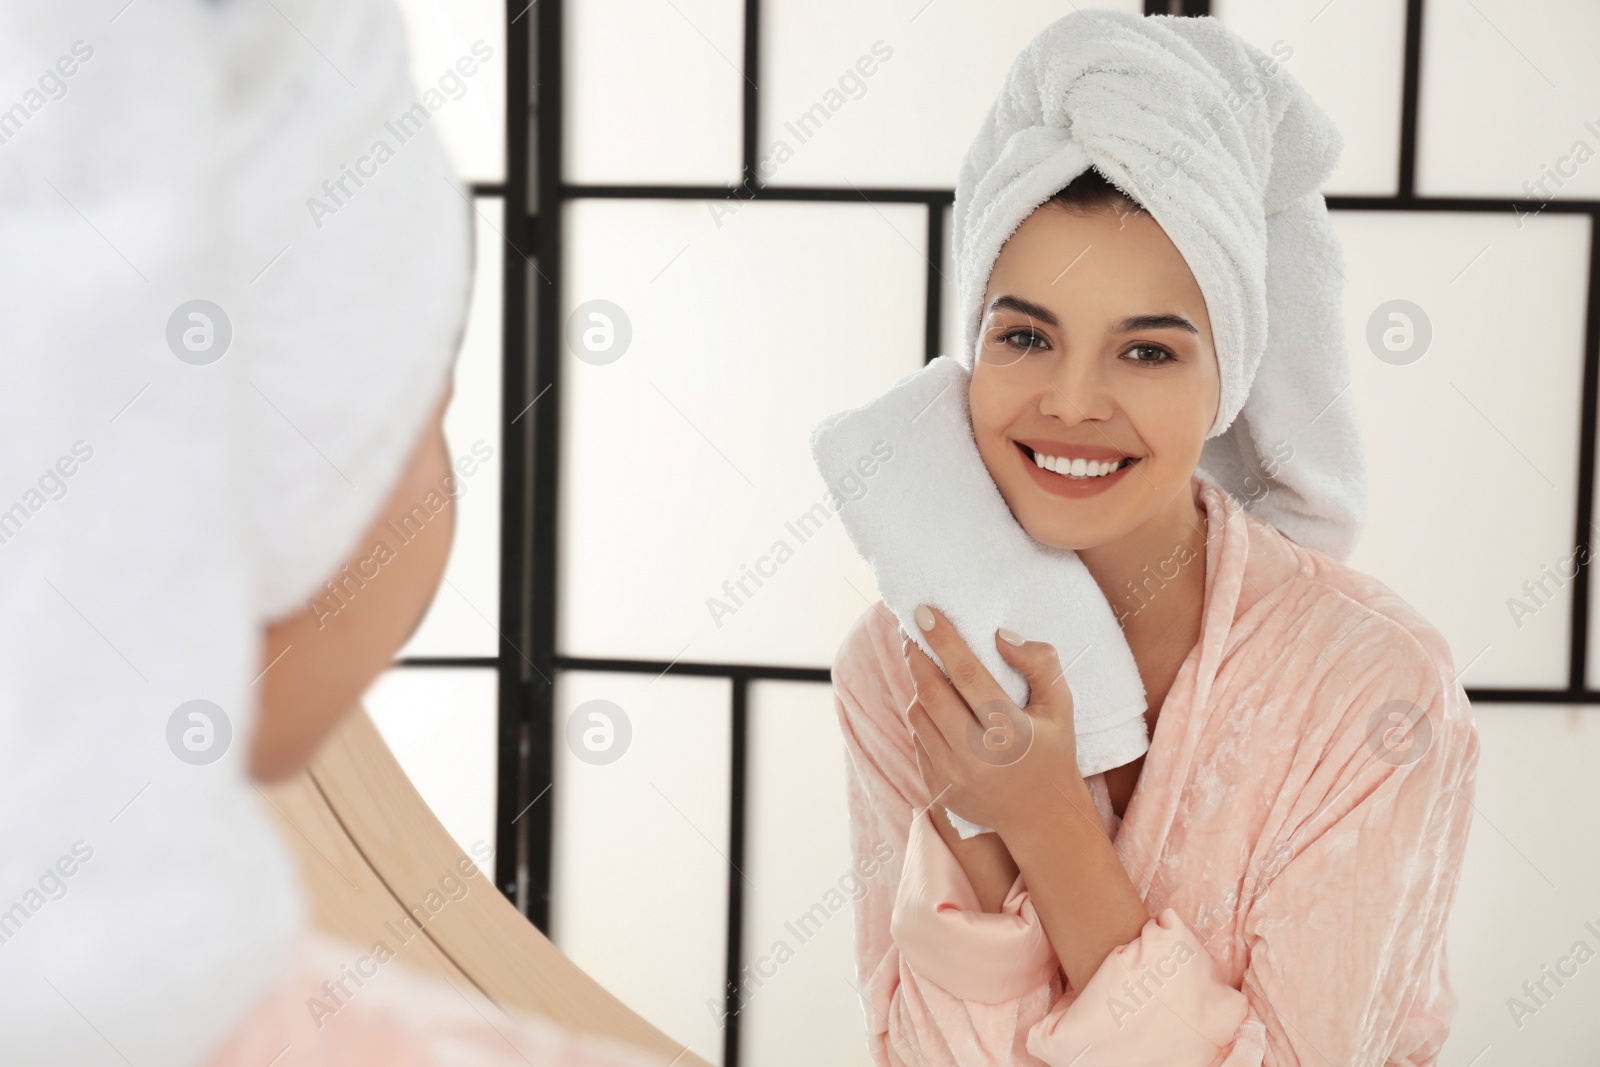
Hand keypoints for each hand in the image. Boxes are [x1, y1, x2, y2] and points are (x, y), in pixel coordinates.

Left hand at [902, 605, 1082, 837]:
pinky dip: (923, 718)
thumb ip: (1040, 664)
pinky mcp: (938, 789)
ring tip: (926, 668)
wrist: (1042, 818)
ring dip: (919, 686)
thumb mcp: (1060, 706)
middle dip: (916, 656)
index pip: (967, 674)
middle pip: (932, 692)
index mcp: (1010, 731)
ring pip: (919, 715)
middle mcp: (977, 756)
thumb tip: (1001, 636)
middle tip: (910, 631)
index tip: (923, 612)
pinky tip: (936, 707)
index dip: (943, 640)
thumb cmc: (1052, 752)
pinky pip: (918, 739)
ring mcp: (954, 776)